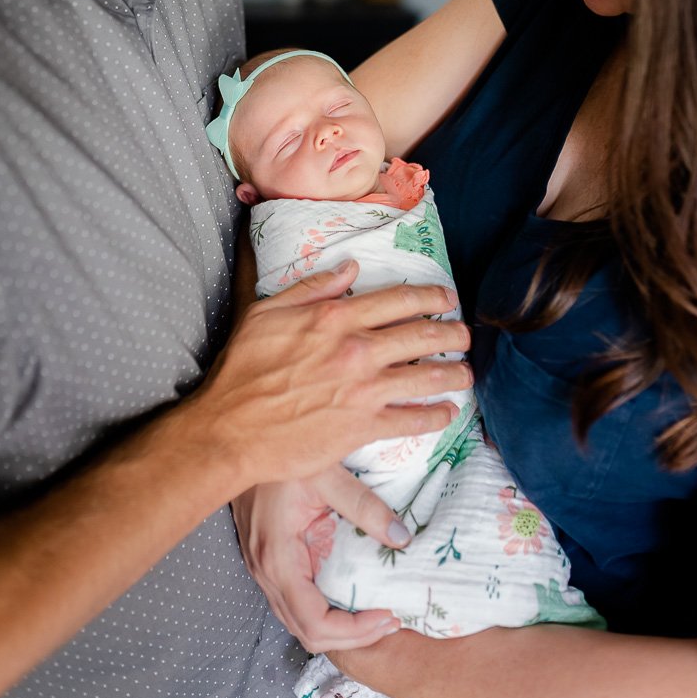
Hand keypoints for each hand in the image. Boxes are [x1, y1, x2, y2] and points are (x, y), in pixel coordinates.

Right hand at [195, 260, 470, 490]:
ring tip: (467, 373)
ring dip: (454, 374)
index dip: (430, 295)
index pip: (398, 299)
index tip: (447, 297)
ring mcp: (363, 390)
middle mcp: (357, 350)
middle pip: (421, 334)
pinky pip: (411, 420)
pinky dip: (435, 416)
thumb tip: (350, 268)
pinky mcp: (362, 427)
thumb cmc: (242, 369)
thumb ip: (312, 288)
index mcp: (336, 317)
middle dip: (452, 333)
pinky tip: (448, 413)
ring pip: (425, 376)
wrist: (230, 429)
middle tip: (465, 334)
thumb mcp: (267, 313)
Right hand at [233, 466, 412, 651]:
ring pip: (297, 620)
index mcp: (278, 558)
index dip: (355, 630)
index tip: (388, 614)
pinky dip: (322, 611)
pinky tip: (347, 595)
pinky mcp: (266, 559)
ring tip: (375, 613)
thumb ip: (363, 505)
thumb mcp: (326, 474)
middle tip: (390, 620)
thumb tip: (401, 538)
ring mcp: (262, 568)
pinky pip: (293, 601)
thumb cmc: (280, 453)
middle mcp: (265, 572)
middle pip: (307, 632)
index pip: (315, 623)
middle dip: (352, 636)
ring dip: (338, 628)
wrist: (239, 441)